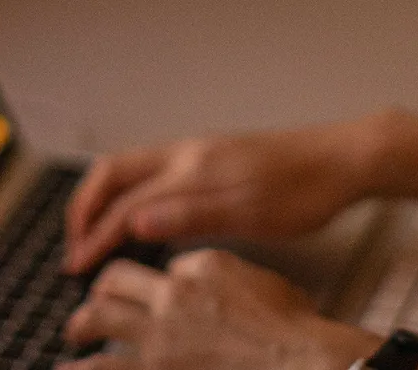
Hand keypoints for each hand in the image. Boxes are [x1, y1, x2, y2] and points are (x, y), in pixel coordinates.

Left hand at [60, 249, 380, 369]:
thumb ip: (221, 274)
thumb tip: (202, 279)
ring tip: (75, 334)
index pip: (160, 266)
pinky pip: (102, 369)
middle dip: (101, 292)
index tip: (150, 292)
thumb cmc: (292, 329)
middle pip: (114, 282)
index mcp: (199, 268)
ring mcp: (159, 338)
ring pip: (96, 320)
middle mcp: (172, 296)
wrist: (301, 360)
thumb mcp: (258, 280)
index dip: (154, 281)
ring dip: (80, 326)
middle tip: (95, 305)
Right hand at [65, 116, 392, 272]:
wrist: (343, 159)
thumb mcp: (248, 213)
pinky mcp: (212, 156)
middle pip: (113, 173)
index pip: (125, 205)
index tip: (78, 265)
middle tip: (74, 244)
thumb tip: (134, 223)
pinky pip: (154, 170)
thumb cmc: (304, 188)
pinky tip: (142, 214)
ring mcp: (199, 151)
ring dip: (105, 198)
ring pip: (131, 168)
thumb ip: (188, 217)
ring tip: (96, 230)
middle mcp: (187, 154)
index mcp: (191, 170)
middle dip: (84, 208)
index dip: (95, 237)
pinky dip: (131, 192)